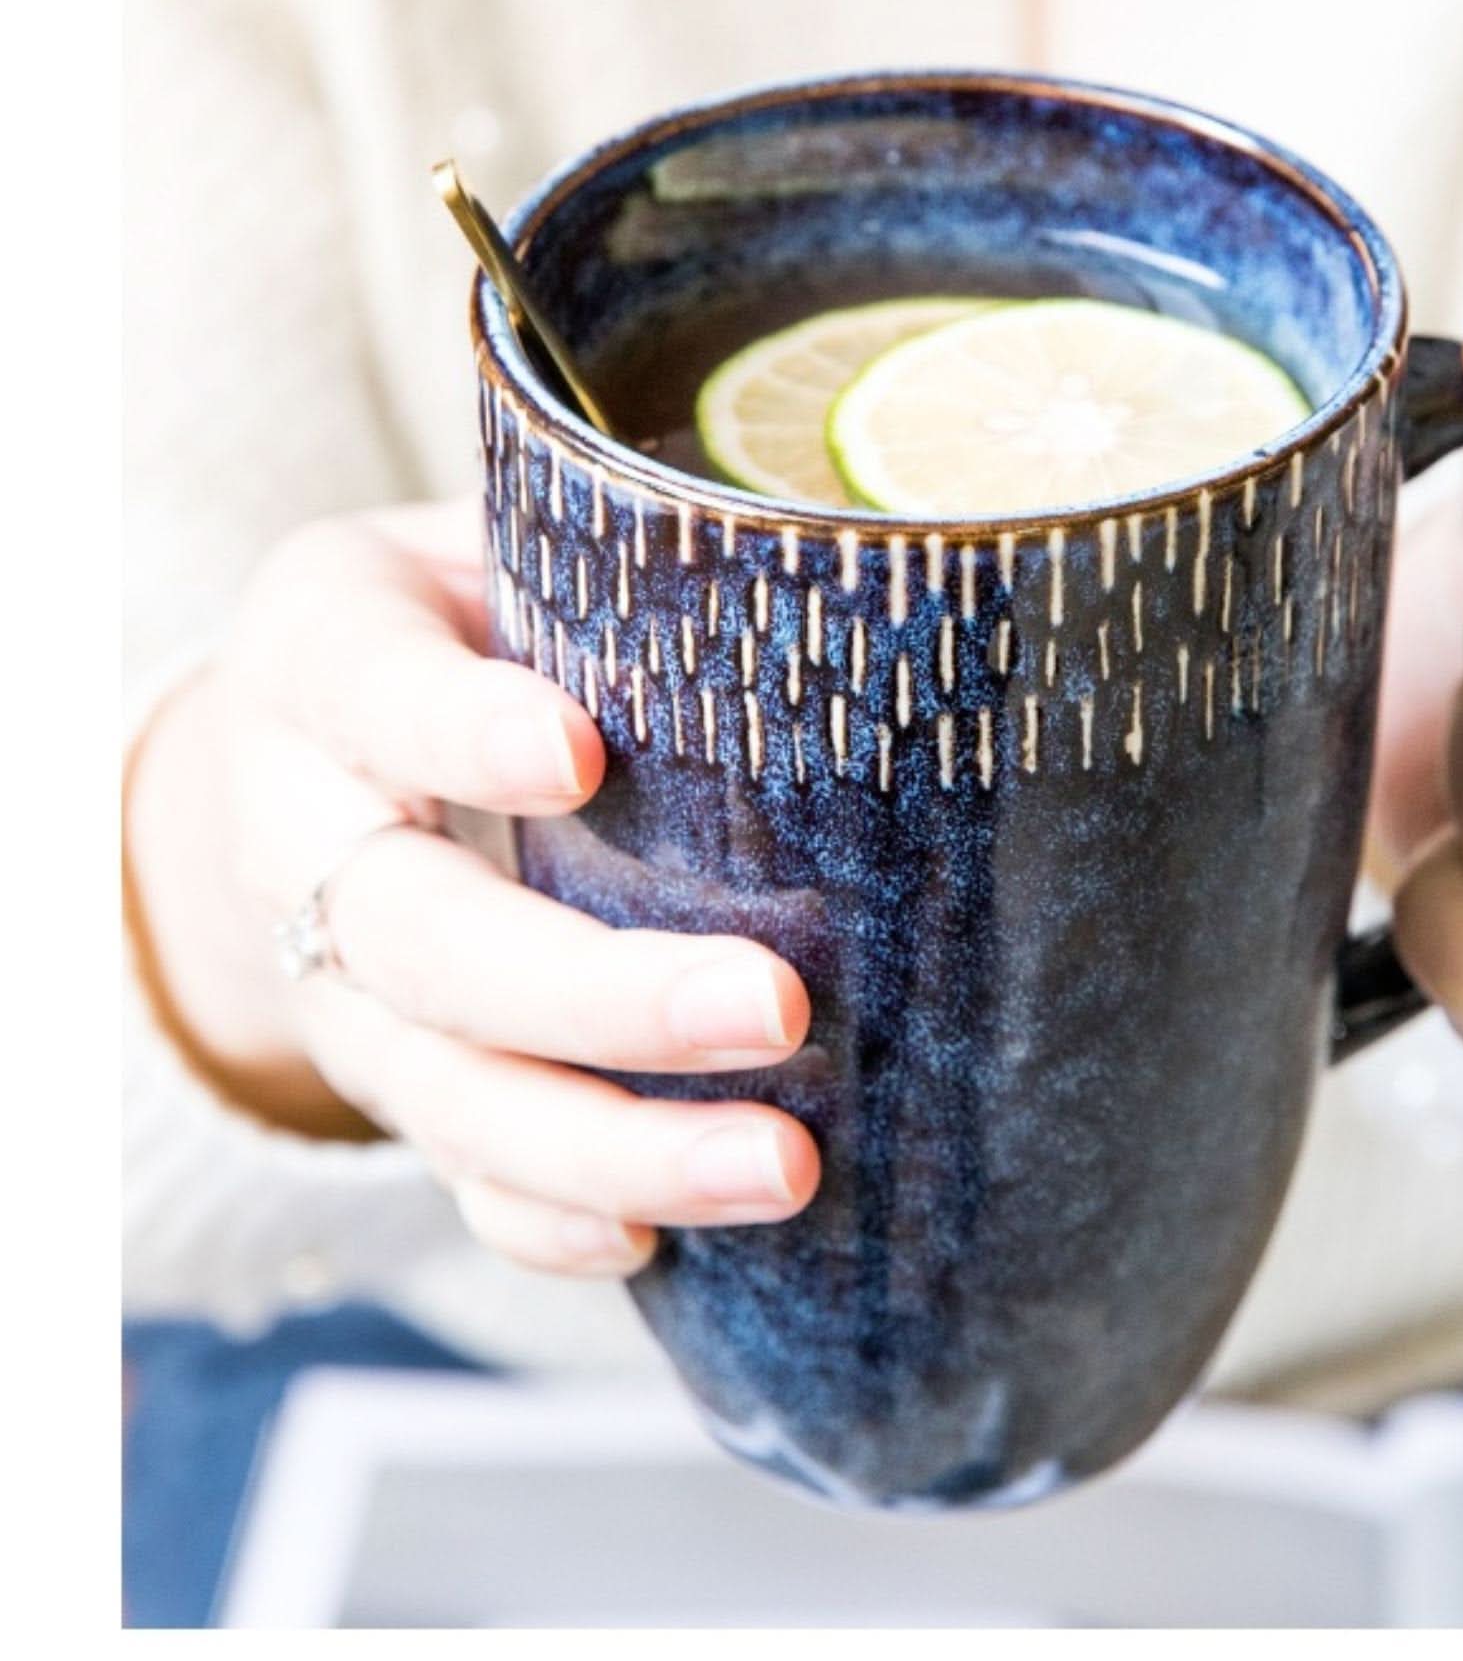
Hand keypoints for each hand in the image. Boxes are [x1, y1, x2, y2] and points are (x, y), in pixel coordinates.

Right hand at [124, 499, 819, 1277]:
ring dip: (610, 1143)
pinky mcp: (395, 1074)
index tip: (575, 754)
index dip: (458, 731)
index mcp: (322, 651)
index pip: (373, 688)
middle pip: (419, 937)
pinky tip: (660, 1240)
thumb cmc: (475, 602)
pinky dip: (551, 1217)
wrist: (320, 726)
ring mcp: (338, 978)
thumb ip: (619, 542)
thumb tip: (852, 556)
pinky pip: (453, 1172)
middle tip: (774, 1003)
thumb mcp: (506, 528)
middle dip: (594, 991)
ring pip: (443, 1086)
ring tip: (781, 1165)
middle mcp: (302, 826)